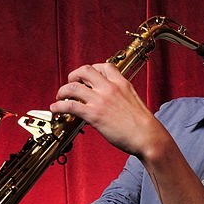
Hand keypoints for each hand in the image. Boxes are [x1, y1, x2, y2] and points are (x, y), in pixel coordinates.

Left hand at [51, 63, 165, 156]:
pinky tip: (55, 109)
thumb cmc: (145, 125)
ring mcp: (100, 100)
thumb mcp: (135, 102)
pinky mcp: (94, 114)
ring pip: (72, 87)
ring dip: (62, 91)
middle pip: (84, 71)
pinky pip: (69, 105)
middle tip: (71, 83)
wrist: (148, 137)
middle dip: (73, 76)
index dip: (92, 69)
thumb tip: (112, 102)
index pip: (104, 66)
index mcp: (122, 84)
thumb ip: (122, 97)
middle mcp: (110, 88)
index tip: (88, 76)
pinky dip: (59, 106)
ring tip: (60, 97)